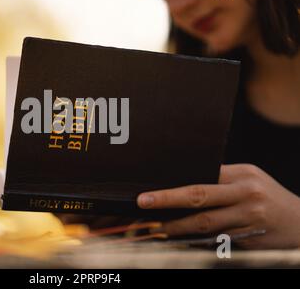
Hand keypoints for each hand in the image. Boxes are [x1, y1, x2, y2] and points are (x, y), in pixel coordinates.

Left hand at [137, 164, 299, 248]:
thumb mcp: (250, 180)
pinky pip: (216, 239)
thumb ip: (222, 179)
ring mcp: (247, 218)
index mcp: (242, 175)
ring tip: (156, 228)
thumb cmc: (269, 198)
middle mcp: (245, 193)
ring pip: (204, 223)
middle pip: (199, 195)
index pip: (203, 174)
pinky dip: (195, 240)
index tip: (152, 187)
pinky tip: (179, 240)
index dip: (175, 182)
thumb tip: (183, 180)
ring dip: (176, 227)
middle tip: (144, 202)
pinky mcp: (248, 238)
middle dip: (167, 199)